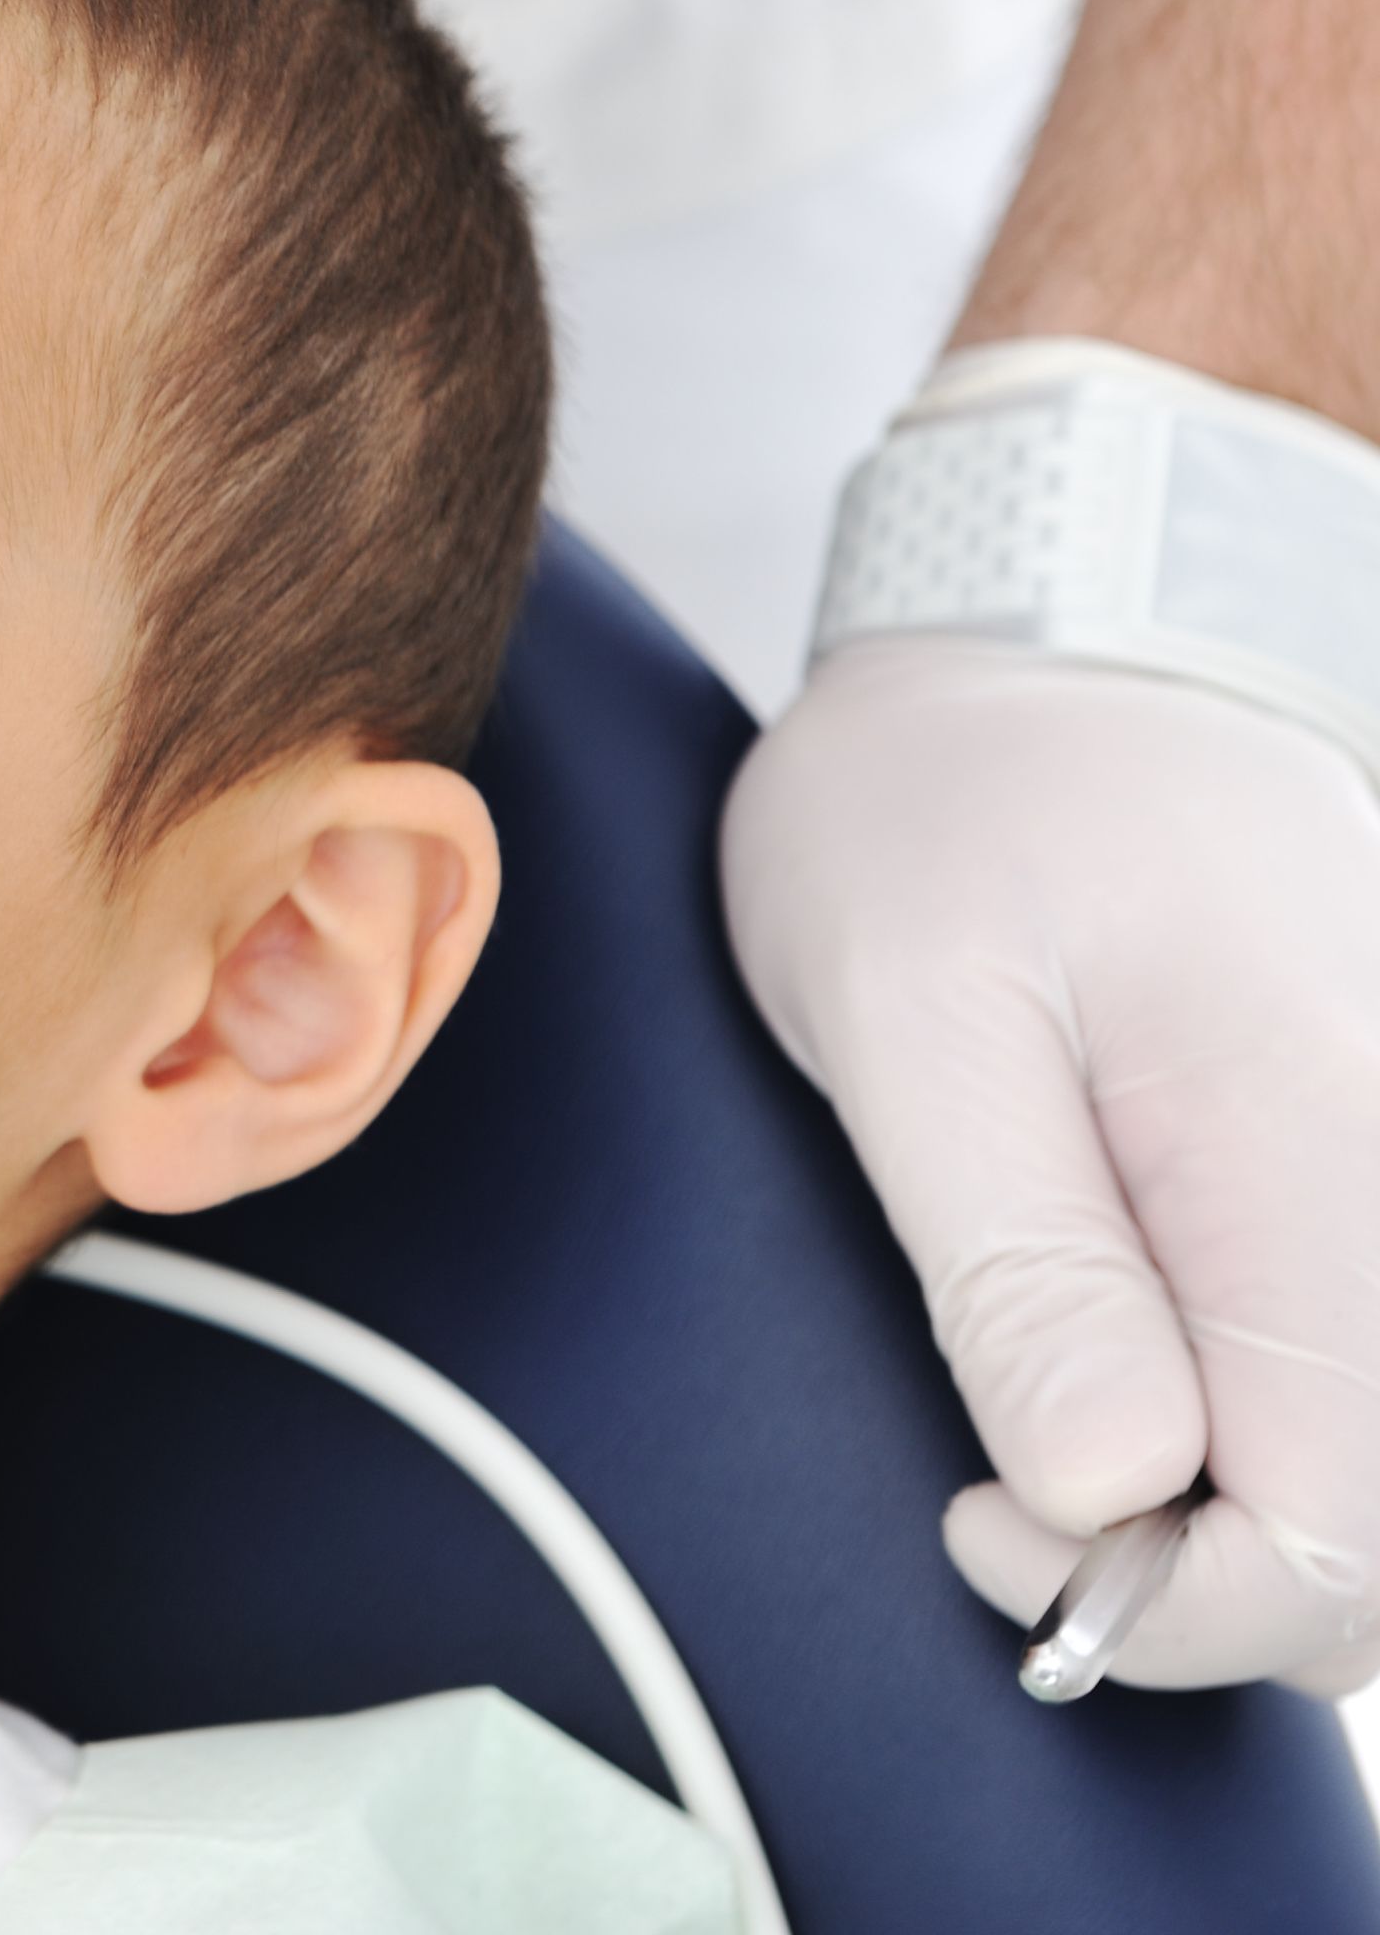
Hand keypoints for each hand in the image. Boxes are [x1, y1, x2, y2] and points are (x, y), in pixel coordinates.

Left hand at [724, 638, 1379, 1692]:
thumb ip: (1021, 1260)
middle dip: (1196, 1580)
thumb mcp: (905, 1012)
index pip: (1339, 1547)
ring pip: (1377, 1480)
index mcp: (1328, 1164)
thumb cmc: (938, 806)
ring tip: (1056, 1411)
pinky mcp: (1375, 1181)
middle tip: (996, 1478)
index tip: (981, 1513)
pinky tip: (1125, 1368)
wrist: (1046, 636)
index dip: (1155, 1602)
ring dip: (1226, 1512)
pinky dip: (1254, 1432)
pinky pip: (1356, 1383)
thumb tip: (1114, 1493)